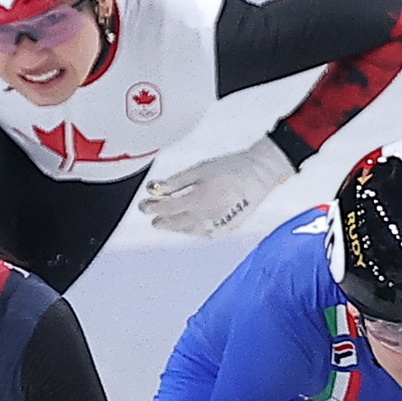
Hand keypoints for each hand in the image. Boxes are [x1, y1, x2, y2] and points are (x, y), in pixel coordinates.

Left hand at [138, 134, 294, 236]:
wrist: (259, 174)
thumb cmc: (230, 168)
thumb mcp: (199, 170)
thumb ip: (176, 182)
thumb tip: (155, 189)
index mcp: (198, 200)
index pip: (167, 208)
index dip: (152, 208)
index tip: (143, 206)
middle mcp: (206, 216)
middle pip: (176, 223)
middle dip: (162, 221)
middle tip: (153, 219)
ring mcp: (217, 225)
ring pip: (188, 231)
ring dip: (176, 227)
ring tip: (168, 222)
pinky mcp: (226, 229)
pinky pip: (203, 232)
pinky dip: (192, 229)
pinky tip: (189, 224)